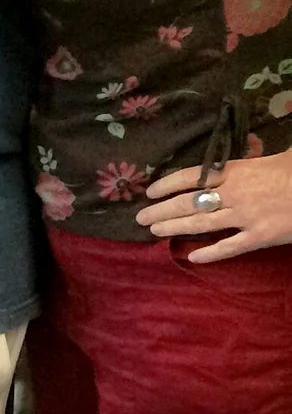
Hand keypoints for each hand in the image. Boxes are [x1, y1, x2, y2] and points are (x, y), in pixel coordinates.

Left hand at [139, 155, 291, 260]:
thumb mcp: (274, 156)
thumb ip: (248, 162)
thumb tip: (237, 156)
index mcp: (237, 170)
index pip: (192, 176)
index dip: (167, 184)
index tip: (149, 191)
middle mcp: (236, 193)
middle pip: (189, 202)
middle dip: (162, 210)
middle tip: (140, 219)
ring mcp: (247, 216)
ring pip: (202, 224)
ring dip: (175, 228)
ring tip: (154, 231)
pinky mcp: (262, 236)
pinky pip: (231, 247)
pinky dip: (211, 253)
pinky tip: (192, 257)